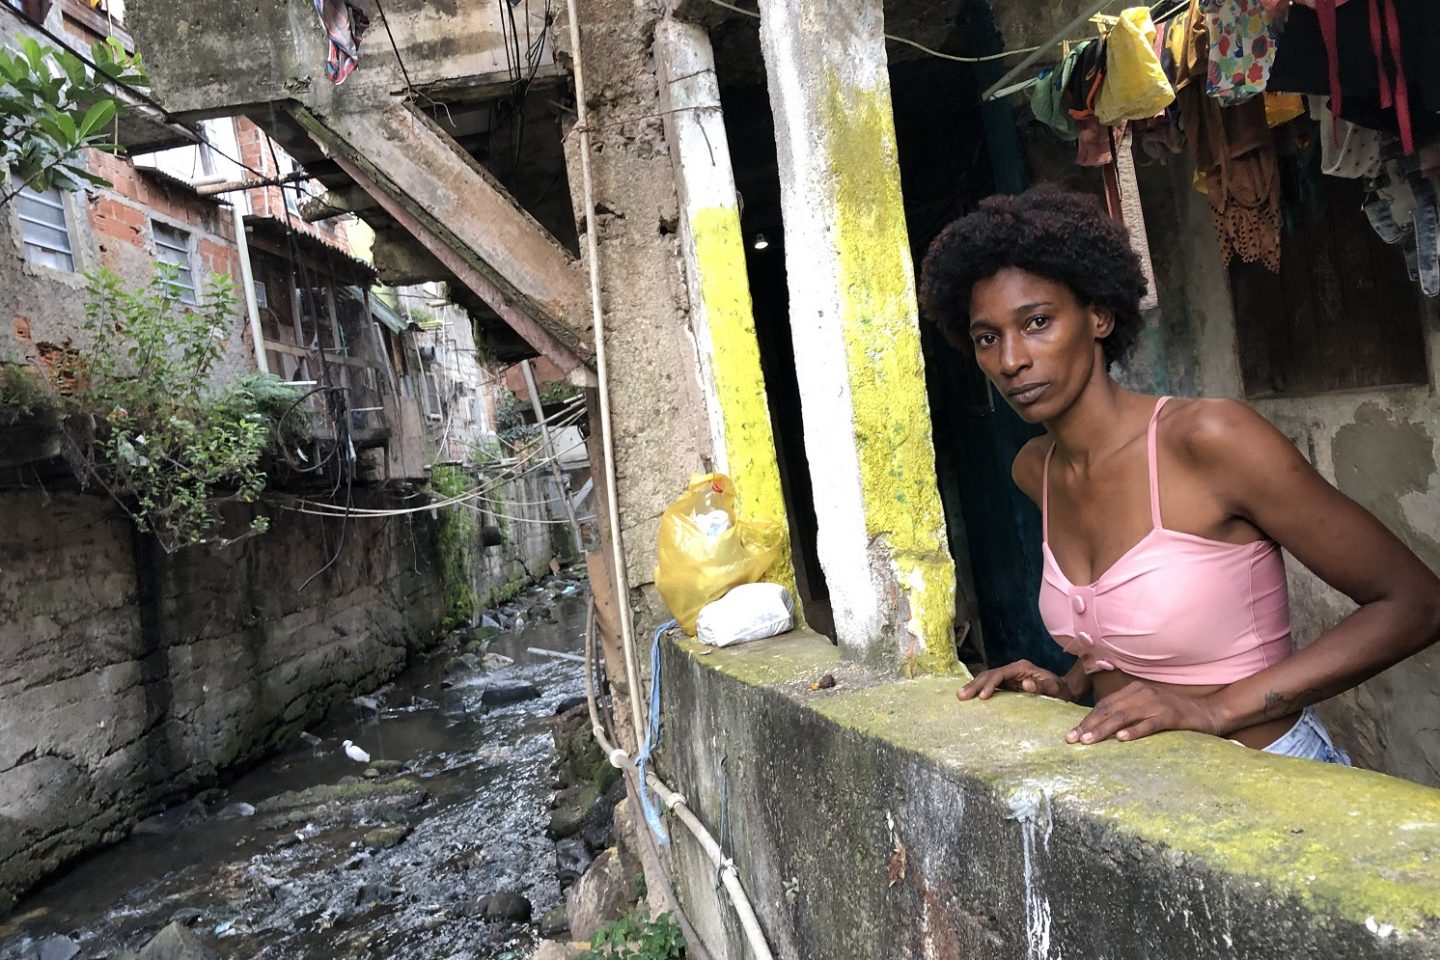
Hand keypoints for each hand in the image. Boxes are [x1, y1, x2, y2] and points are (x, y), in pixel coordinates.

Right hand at [957, 660, 1077, 702]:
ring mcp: (1009, 677)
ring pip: (987, 679)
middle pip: (989, 674)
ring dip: (974, 687)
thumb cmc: (1061, 690)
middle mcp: (1013, 670)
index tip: (983, 696)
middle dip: (975, 685)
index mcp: (1021, 668)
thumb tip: (1024, 684)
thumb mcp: (1055, 689)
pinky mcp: (1007, 685)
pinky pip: (990, 686)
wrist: (1065, 691)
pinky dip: (979, 691)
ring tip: (960, 696)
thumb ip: (1041, 686)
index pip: (1000, 674)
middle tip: (961, 696)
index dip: (990, 684)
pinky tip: (970, 697)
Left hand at [1067, 681, 1224, 744]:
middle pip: (1109, 709)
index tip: (1071, 735)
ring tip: (1089, 741)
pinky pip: (1150, 724)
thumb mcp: (1147, 709)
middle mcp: (1142, 693)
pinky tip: (1121, 739)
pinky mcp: (1171, 716)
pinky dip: (1135, 731)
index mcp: (1133, 690)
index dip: (1086, 720)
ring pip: (1124, 716)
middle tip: (1072, 740)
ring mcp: (1157, 703)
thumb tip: (1101, 728)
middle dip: (1089, 725)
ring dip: (1104, 729)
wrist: (1209, 711)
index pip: (1104, 705)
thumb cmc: (1174, 714)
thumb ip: (1127, 713)